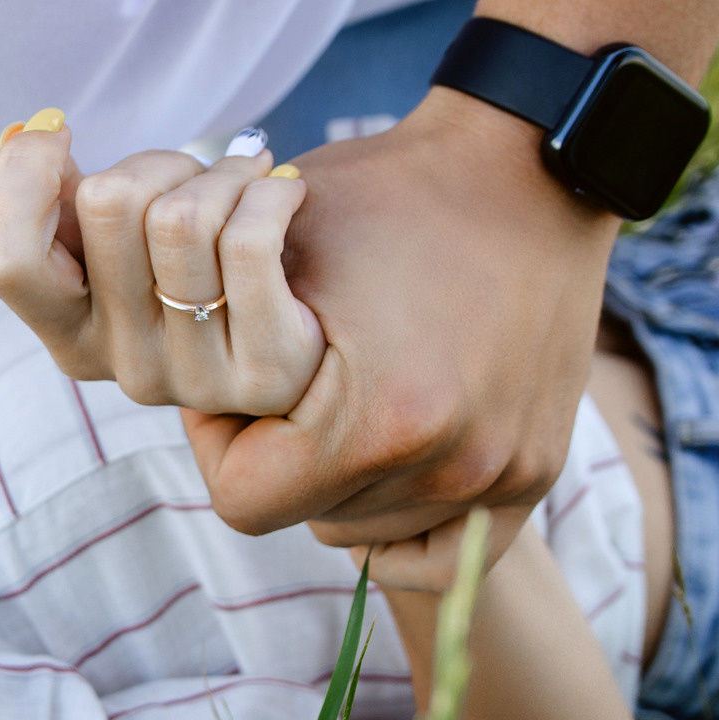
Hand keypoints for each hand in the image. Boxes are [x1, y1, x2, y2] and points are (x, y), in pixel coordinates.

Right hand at [0, 114, 324, 416]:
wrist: (318, 322)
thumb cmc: (208, 265)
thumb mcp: (124, 237)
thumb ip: (62, 197)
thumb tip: (27, 131)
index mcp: (69, 335)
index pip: (5, 261)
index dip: (21, 177)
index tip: (61, 134)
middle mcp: (122, 367)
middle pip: (107, 204)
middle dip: (159, 161)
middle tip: (197, 174)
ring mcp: (192, 380)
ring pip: (181, 218)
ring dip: (224, 174)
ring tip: (246, 183)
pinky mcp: (265, 373)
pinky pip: (249, 242)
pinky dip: (272, 193)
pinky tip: (285, 193)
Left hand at [187, 88, 617, 557]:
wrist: (529, 167)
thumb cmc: (388, 194)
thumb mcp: (276, 250)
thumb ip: (215, 340)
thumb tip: (181, 403)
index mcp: (378, 421)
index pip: (242, 497)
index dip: (221, 436)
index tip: (234, 375)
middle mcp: (449, 468)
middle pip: (305, 517)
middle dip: (283, 454)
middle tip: (290, 377)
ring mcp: (501, 478)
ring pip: (365, 530)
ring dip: (339, 479)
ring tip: (345, 393)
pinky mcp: (537, 473)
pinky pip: (445, 553)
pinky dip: (404, 526)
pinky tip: (385, 467)